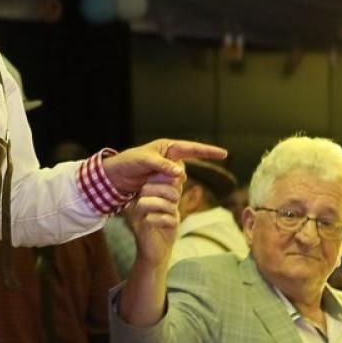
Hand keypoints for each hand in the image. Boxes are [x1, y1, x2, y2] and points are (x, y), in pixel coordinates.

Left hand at [101, 139, 227, 196]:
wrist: (116, 176)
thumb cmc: (128, 162)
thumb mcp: (143, 160)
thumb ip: (162, 165)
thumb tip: (180, 172)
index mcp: (168, 148)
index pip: (192, 148)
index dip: (208, 151)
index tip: (224, 154)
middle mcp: (170, 159)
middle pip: (182, 171)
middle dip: (168, 178)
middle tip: (149, 178)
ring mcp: (167, 173)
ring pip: (176, 184)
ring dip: (162, 187)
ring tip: (144, 183)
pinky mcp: (163, 185)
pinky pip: (170, 192)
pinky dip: (162, 195)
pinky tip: (150, 194)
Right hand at [128, 180, 183, 263]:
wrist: (159, 253)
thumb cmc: (165, 228)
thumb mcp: (172, 206)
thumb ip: (174, 191)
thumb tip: (181, 172)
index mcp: (143, 197)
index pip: (150, 179)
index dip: (165, 177)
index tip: (179, 181)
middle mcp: (136, 205)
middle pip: (147, 188)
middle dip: (167, 190)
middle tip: (177, 198)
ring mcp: (137, 218)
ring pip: (146, 202)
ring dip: (166, 205)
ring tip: (174, 212)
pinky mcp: (141, 230)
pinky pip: (151, 219)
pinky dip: (166, 220)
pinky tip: (173, 223)